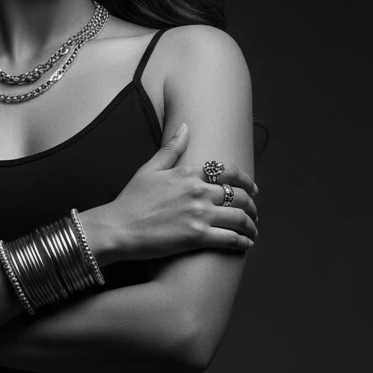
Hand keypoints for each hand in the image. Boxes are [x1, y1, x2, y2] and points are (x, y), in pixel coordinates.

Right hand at [107, 123, 258, 263]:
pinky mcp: (197, 237)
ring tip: (252, 231)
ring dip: (251, 225)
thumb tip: (185, 127)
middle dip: (252, 206)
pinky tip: (246, 244)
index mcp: (189, 174)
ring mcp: (199, 214)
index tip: (253, 189)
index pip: (229, 173)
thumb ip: (171, 149)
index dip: (246, 181)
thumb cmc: (130, 200)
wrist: (117, 227)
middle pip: (239, 196)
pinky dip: (243, 242)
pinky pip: (231, 238)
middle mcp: (198, 192)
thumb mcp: (149, 169)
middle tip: (254, 214)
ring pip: (240, 217)